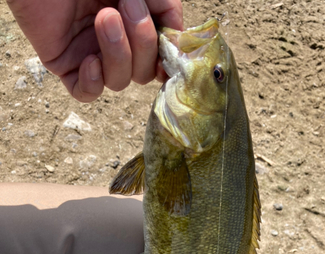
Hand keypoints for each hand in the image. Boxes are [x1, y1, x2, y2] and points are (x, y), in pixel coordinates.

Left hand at [6, 0, 182, 101]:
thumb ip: (166, 6)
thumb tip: (179, 37)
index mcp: (134, 25)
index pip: (159, 57)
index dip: (167, 60)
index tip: (171, 53)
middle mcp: (115, 43)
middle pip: (143, 73)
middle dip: (142, 44)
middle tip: (128, 5)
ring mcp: (91, 54)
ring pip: (119, 82)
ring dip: (118, 54)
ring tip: (104, 17)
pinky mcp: (66, 64)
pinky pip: (86, 93)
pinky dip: (93, 82)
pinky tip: (89, 58)